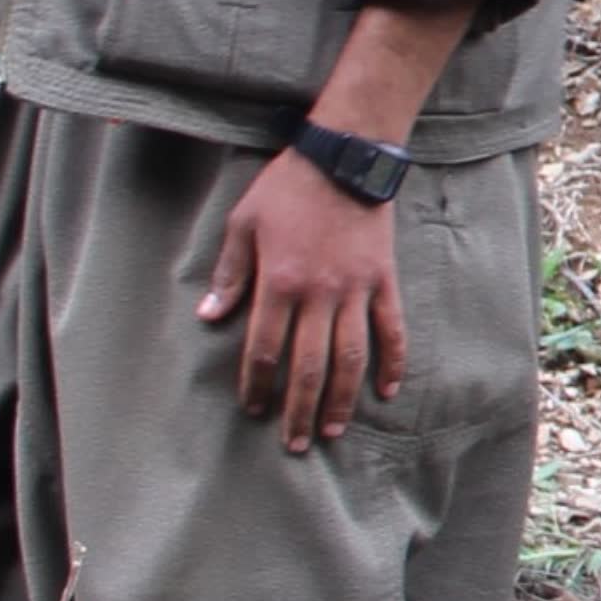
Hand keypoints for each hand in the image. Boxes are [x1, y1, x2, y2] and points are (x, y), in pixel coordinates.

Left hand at [199, 151, 406, 451]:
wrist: (345, 156)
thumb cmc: (287, 188)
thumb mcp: (243, 223)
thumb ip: (228, 274)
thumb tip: (208, 318)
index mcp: (279, 282)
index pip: (265, 350)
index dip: (258, 386)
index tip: (253, 409)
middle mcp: (318, 294)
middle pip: (309, 367)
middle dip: (300, 411)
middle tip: (295, 444)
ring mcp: (355, 290)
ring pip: (350, 359)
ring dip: (342, 400)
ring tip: (333, 430)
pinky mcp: (383, 281)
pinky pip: (391, 330)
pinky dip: (392, 363)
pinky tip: (387, 392)